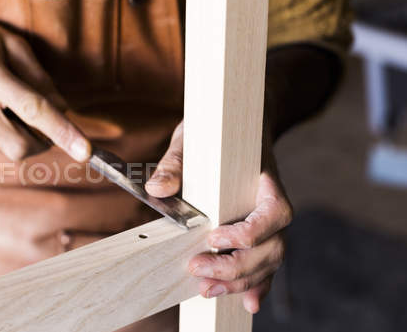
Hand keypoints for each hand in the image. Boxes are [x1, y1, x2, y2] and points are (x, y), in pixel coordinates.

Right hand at [0, 10, 90, 161]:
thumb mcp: (10, 43)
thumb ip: (39, 77)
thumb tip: (62, 108)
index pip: (33, 110)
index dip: (62, 132)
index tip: (84, 152)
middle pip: (21, 147)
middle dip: (44, 142)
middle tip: (46, 120)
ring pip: (8, 145)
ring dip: (22, 131)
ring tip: (6, 99)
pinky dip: (3, 126)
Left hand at [145, 121, 292, 313]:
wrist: (235, 130)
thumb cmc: (214, 133)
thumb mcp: (191, 138)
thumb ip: (175, 163)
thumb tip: (157, 188)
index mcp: (265, 181)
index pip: (274, 213)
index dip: (248, 233)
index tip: (214, 238)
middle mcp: (273, 206)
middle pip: (272, 247)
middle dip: (236, 266)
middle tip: (198, 270)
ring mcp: (269, 224)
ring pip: (268, 261)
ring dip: (241, 281)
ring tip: (208, 290)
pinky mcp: (259, 236)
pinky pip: (265, 263)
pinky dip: (257, 284)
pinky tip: (248, 301)